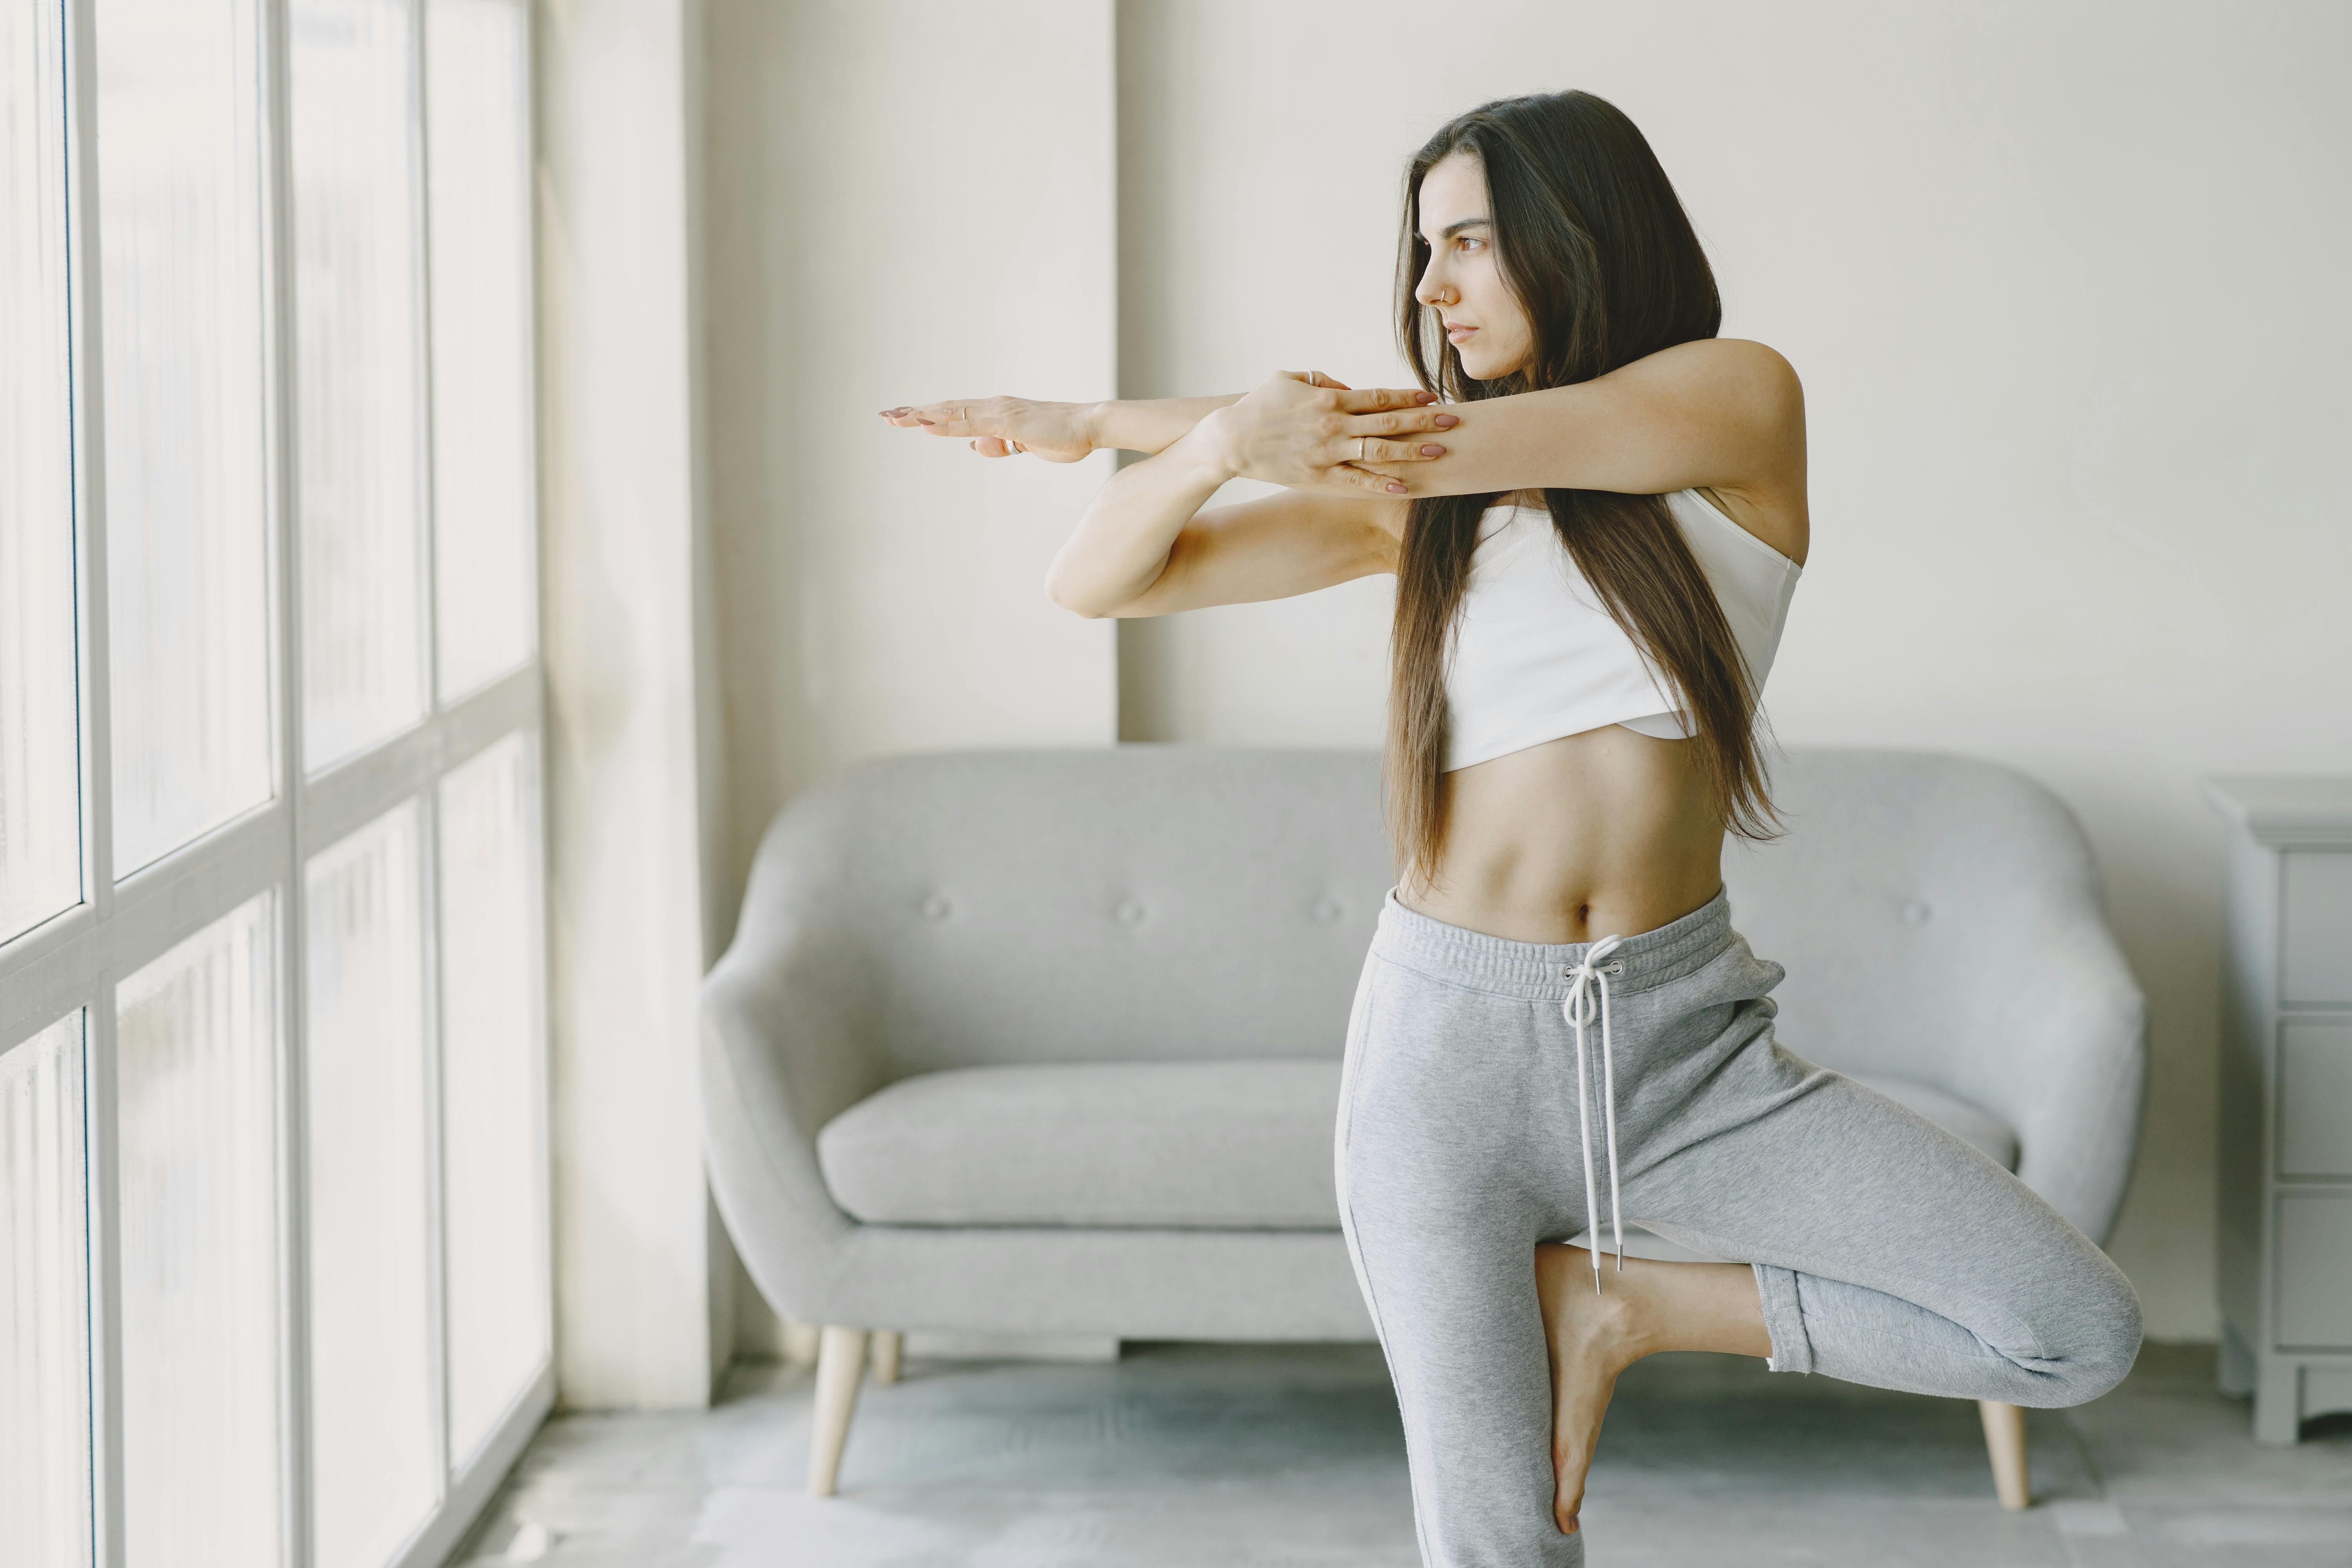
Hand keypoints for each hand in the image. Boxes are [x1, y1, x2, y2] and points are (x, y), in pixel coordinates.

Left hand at [877, 396, 1095, 462]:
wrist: (1090, 426)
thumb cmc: (1064, 436)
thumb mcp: (1027, 445)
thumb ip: (1003, 445)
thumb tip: (977, 446)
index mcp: (997, 413)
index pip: (956, 413)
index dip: (929, 415)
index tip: (904, 418)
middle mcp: (993, 407)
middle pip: (946, 409)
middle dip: (914, 412)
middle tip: (885, 416)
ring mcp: (998, 412)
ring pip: (951, 413)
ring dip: (920, 415)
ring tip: (893, 419)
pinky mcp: (1007, 422)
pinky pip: (969, 423)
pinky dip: (944, 424)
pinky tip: (923, 425)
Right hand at [1193, 370, 1457, 495]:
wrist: (1230, 440)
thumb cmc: (1260, 406)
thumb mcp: (1289, 380)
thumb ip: (1322, 381)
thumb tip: (1348, 388)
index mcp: (1329, 398)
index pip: (1378, 397)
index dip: (1408, 397)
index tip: (1432, 398)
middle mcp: (1333, 425)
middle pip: (1388, 422)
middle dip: (1423, 422)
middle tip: (1453, 422)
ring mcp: (1327, 453)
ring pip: (1378, 451)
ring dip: (1412, 452)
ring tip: (1440, 452)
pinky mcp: (1318, 477)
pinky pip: (1356, 481)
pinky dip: (1381, 484)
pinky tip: (1405, 487)